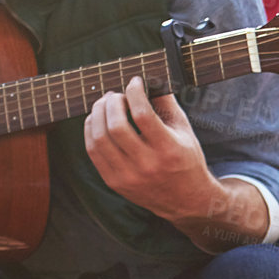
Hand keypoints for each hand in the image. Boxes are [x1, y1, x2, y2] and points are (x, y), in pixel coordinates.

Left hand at [84, 77, 213, 221]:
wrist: (186, 202)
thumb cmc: (185, 159)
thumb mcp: (184, 130)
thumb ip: (167, 103)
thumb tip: (149, 76)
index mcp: (168, 150)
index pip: (143, 115)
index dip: (134, 92)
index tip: (135, 82)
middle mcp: (147, 165)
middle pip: (116, 126)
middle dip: (112, 102)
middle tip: (116, 94)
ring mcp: (128, 176)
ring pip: (100, 138)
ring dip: (98, 113)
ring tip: (105, 103)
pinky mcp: (114, 182)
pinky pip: (93, 151)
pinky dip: (91, 129)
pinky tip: (97, 119)